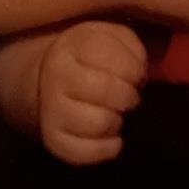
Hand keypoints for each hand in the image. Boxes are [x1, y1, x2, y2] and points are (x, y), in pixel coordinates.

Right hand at [0, 22, 146, 165]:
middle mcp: (57, 76)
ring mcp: (52, 110)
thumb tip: (140, 74)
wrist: (49, 78)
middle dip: (128, 96)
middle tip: (130, 97)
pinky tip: (113, 137)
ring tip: (117, 113)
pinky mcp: (53, 140)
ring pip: (99, 123)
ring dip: (118, 121)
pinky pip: (86, 152)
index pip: (107, 54)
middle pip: (105, 90)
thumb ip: (130, 46)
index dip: (133, 68)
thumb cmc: (89, 55)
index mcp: (72, 45)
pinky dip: (108, 148)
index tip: (137, 74)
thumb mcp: (108, 36)